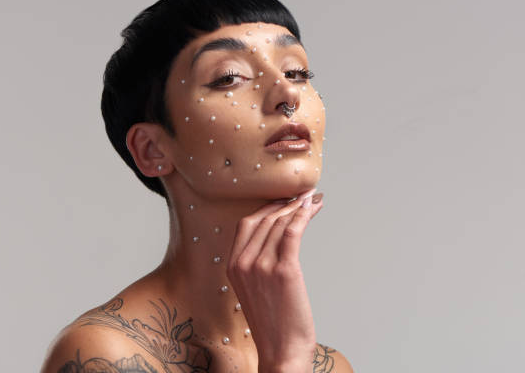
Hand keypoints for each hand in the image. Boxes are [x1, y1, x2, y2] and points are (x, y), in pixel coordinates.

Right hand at [226, 188, 324, 370]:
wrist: (282, 352)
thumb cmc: (273, 323)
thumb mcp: (254, 289)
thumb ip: (256, 264)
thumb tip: (277, 238)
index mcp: (232, 266)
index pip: (247, 223)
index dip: (268, 207)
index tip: (285, 199)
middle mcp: (242, 262)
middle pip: (265, 219)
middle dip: (287, 203)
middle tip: (304, 195)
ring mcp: (261, 266)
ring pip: (280, 223)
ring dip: (299, 207)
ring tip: (314, 200)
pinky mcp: (283, 270)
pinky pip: (293, 233)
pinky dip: (304, 216)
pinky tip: (313, 209)